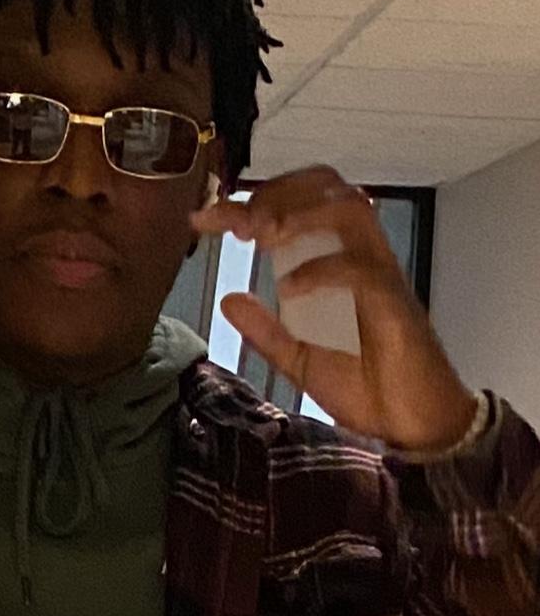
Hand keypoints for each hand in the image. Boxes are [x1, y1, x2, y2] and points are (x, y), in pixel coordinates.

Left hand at [190, 166, 475, 451]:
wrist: (411, 428)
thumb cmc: (367, 388)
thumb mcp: (299, 360)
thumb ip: (265, 330)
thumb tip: (229, 299)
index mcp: (336, 263)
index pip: (297, 207)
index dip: (248, 202)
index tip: (204, 218)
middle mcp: (360, 257)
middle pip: (326, 187)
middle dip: (275, 192)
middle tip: (239, 222)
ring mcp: (379, 276)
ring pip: (349, 209)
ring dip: (299, 214)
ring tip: (263, 236)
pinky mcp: (394, 304)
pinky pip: (360, 268)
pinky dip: (319, 270)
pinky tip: (289, 290)